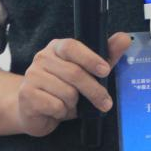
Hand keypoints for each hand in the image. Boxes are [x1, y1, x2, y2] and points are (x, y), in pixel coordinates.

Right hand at [15, 32, 130, 136]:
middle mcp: (41, 58)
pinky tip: (57, 110)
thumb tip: (124, 38)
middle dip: (94, 91)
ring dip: (74, 104)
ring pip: (67, 92)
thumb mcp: (86, 73)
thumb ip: (106, 56)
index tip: (105, 71)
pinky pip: (55, 105)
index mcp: (57, 47)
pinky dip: (62, 112)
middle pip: (74, 73)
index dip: (90, 58)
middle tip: (105, 103)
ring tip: (69, 104)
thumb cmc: (62, 89)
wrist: (32, 109)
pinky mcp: (27, 94)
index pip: (72, 47)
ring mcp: (32, 75)